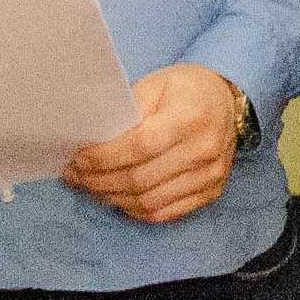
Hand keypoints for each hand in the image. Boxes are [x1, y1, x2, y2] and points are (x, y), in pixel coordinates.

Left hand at [64, 64, 241, 227]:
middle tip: (76, 176)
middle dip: (101, 181)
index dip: (104, 157)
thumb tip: (93, 145)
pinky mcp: (211, 191)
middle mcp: (205, 149)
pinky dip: (136, 210)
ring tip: (92, 188)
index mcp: (190, 117)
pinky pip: (166, 213)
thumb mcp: (153, 86)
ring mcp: (211, 175)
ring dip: (113, 198)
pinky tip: (118, 198)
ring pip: (150, 201)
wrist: (223, 100)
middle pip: (141, 179)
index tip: (78, 159)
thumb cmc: (183, 89)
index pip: (140, 146)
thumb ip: (127, 115)